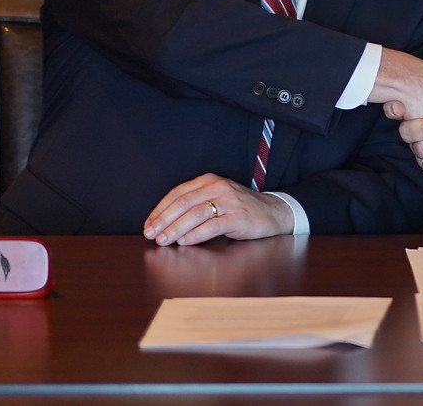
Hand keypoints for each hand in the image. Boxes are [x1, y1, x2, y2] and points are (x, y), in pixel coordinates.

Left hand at [144, 174, 293, 245]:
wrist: (274, 212)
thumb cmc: (239, 209)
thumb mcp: (216, 199)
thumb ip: (194, 205)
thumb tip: (164, 223)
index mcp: (209, 180)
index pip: (177, 193)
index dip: (160, 209)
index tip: (148, 224)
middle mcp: (218, 187)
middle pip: (184, 202)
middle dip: (164, 220)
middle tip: (151, 234)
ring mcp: (230, 201)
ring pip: (196, 213)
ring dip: (176, 228)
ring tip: (164, 240)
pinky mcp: (239, 217)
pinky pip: (213, 225)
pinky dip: (196, 234)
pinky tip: (185, 242)